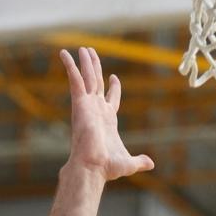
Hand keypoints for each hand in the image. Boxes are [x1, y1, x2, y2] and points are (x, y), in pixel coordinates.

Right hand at [60, 47, 153, 182]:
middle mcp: (96, 110)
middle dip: (95, 68)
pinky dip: (70, 66)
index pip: (111, 99)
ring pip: (87, 77)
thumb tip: (151, 164)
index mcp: (108, 120)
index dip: (114, 88)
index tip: (114, 77)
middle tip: (92, 53)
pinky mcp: (79, 103)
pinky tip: (64, 53)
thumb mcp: (128, 163)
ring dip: (85, 63)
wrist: (92, 166)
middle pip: (97, 83)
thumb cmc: (107, 167)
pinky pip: (74, 79)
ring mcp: (87, 105)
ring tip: (82, 48)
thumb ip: (139, 161)